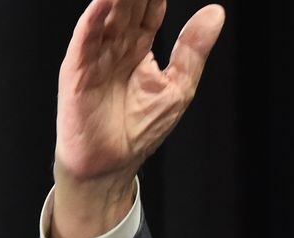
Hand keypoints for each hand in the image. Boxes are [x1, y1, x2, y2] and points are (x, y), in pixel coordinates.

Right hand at [51, 0, 224, 237]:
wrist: (110, 164)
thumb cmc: (139, 129)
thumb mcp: (178, 86)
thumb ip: (192, 49)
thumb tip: (216, 13)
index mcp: (139, 46)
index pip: (150, 6)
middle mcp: (116, 45)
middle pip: (128, 3)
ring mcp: (95, 54)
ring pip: (107, 13)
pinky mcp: (77, 70)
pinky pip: (86, 37)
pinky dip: (95, 17)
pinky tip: (105, 1)